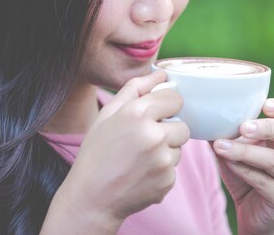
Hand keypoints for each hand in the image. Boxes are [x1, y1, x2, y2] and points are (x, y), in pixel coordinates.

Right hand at [55, 71, 190, 228]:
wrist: (91, 198)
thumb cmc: (97, 152)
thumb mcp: (108, 114)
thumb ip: (135, 89)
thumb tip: (161, 74)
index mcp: (137, 113)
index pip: (175, 98)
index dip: (165, 106)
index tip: (154, 115)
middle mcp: (154, 135)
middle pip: (182, 124)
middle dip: (168, 130)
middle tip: (145, 140)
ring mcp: (162, 160)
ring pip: (179, 148)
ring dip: (166, 151)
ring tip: (140, 159)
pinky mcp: (167, 181)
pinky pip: (174, 168)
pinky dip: (161, 171)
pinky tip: (141, 174)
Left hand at [212, 98, 273, 234]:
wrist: (249, 212)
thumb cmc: (247, 171)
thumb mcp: (239, 145)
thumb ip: (230, 128)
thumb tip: (209, 110)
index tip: (265, 105)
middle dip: (270, 127)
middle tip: (244, 127)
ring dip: (246, 151)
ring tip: (221, 146)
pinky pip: (264, 182)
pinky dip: (242, 169)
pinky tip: (227, 162)